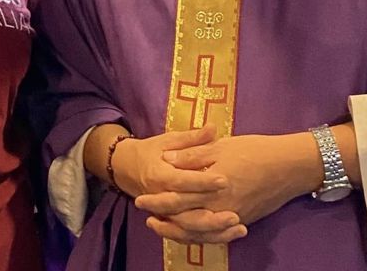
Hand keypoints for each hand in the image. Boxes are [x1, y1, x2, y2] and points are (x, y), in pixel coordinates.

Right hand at [113, 125, 245, 244]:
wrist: (127, 168)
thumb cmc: (152, 151)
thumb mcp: (168, 140)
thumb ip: (192, 139)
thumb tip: (213, 128)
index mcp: (158, 175)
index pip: (182, 181)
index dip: (203, 182)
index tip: (225, 180)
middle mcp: (160, 198)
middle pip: (185, 212)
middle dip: (211, 216)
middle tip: (236, 214)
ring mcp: (164, 213)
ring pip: (188, 229)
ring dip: (214, 232)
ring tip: (239, 229)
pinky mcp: (170, 222)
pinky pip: (189, 236)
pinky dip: (209, 238)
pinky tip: (230, 235)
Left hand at [135, 132, 319, 242]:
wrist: (289, 166)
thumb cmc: (255, 151)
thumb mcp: (221, 147)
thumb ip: (193, 156)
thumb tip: (167, 159)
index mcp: (212, 186)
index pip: (177, 198)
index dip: (157, 200)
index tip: (140, 199)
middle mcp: (221, 207)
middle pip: (185, 220)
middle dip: (164, 220)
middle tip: (147, 218)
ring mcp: (233, 217)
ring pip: (199, 233)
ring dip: (179, 233)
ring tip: (163, 228)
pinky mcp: (243, 220)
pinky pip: (216, 235)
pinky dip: (200, 236)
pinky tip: (190, 232)